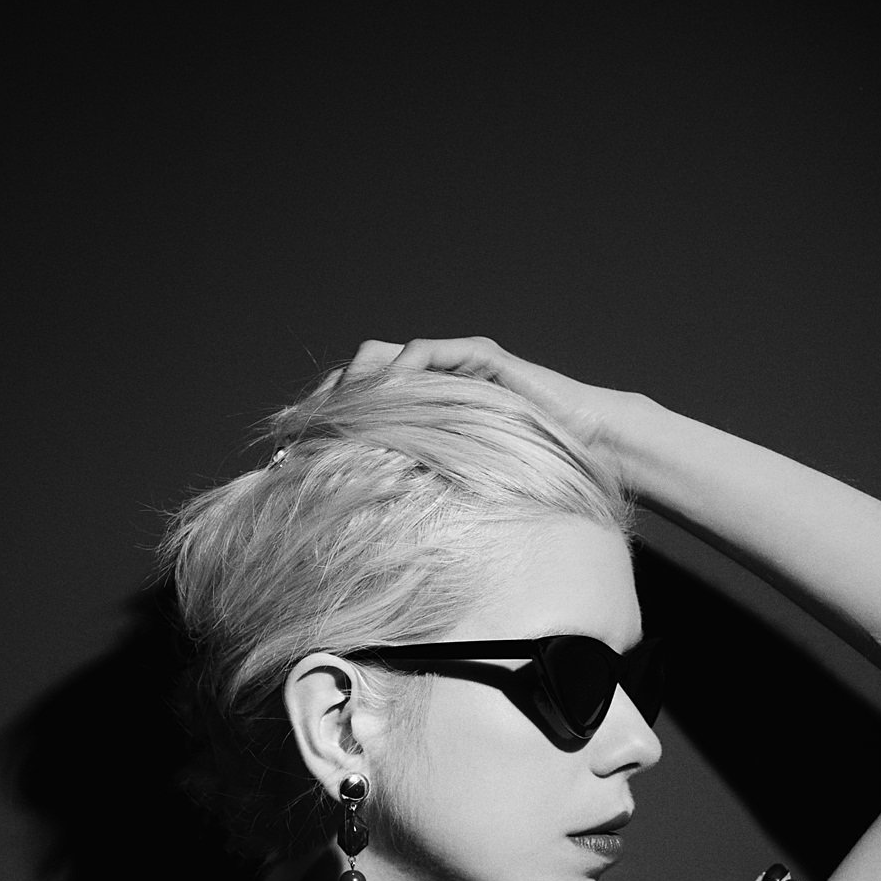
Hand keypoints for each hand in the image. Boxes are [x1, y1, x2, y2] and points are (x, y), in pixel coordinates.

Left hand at [324, 335, 638, 483]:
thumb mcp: (457, 490)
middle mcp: (430, 382)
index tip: (293, 449)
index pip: (359, 402)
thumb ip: (418, 491)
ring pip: (385, 355)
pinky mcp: (478, 357)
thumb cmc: (526, 476)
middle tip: (305, 429)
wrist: (587, 447)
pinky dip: (403, 370)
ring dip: (358, 381)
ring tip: (339, 413)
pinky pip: (429, 352)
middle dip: (329, 397)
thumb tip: (364, 528)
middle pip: (360, 371)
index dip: (326, 419)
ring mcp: (453, 364)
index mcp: (420, 412)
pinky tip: (387, 395)